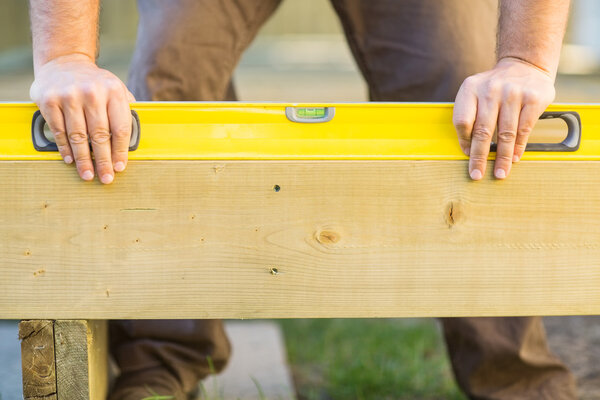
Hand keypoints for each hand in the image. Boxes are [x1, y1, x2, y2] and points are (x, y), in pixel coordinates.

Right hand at [30, 54, 134, 183]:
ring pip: (78, 135)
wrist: (64, 61)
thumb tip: (133, 139)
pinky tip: (70, 159)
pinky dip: (65, 147)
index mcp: (113, 91)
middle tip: (105, 178)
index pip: (120, 127)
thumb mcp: (115, 88)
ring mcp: (69, 96)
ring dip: (83, 159)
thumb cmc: (95, 83)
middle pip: (100, 135)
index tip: (120, 167)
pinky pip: (59, 130)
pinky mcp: (49, 100)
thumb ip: (125, 109)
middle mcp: (92, 92)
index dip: (121, 151)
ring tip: (88, 174)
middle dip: (103, 160)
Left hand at [453, 57, 555, 179]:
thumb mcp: (476, 93)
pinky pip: (524, 129)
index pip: (463, 121)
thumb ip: (470, 116)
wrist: (525, 65)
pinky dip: (518, 146)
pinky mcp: (533, 98)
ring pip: (505, 133)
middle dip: (479, 157)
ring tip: (500, 173)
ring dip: (501, 157)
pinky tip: (514, 158)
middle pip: (482, 131)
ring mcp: (513, 93)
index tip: (467, 155)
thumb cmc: (495, 88)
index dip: (464, 141)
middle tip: (477, 175)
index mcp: (470, 88)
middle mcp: (491, 89)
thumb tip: (469, 150)